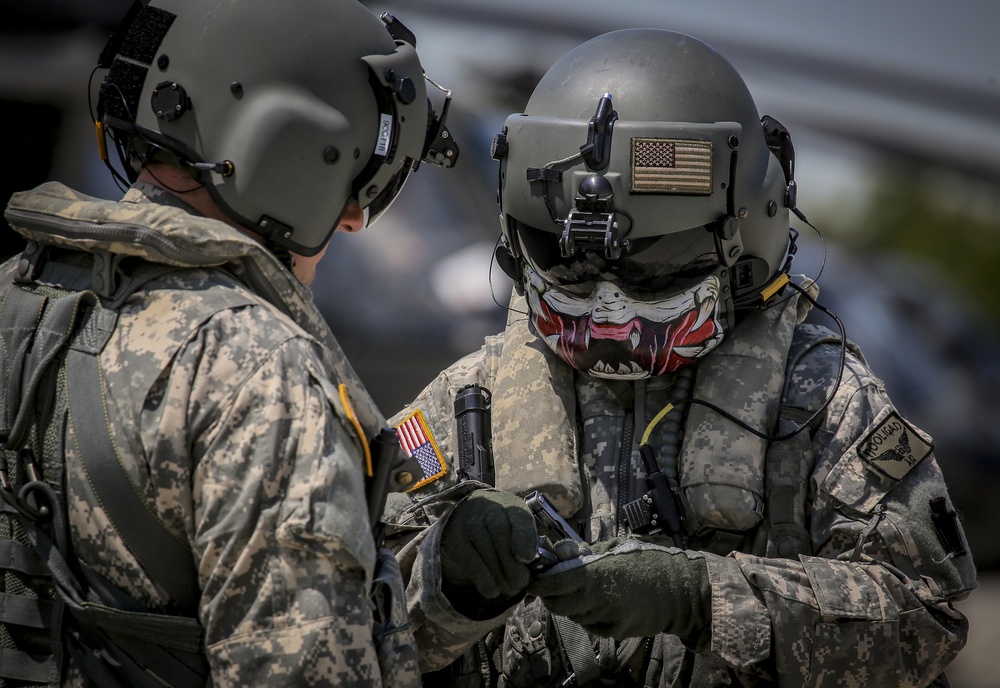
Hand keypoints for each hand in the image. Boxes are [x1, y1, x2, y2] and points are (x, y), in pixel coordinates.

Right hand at [440, 490, 537, 601]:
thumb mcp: (516, 527)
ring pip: (487, 552)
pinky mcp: (455, 541)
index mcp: (509, 504)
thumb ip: (526, 541)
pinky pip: (472, 564)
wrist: (463, 518)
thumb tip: (529, 566)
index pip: (518, 516)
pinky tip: (493, 590)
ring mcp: (469, 524)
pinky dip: (485, 581)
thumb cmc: (499, 527)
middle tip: (520, 583)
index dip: (524, 537)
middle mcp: (487, 509)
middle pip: (501, 535)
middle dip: (513, 565)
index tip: (527, 558)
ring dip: (501, 577)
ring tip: (510, 589)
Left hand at [527, 539, 709, 640]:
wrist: (679, 590)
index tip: (534, 578)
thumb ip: (587, 552)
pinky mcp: (615, 632)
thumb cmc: (647, 561)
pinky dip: (586, 615)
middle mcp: (598, 599)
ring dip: (568, 605)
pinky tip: (595, 603)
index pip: (556, 582)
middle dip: (550, 596)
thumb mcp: (616, 547)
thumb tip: (560, 552)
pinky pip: (590, 625)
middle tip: (549, 586)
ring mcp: (606, 618)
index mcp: (597, 573)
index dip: (541, 582)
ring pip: (573, 615)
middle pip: (558, 604)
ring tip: (576, 591)